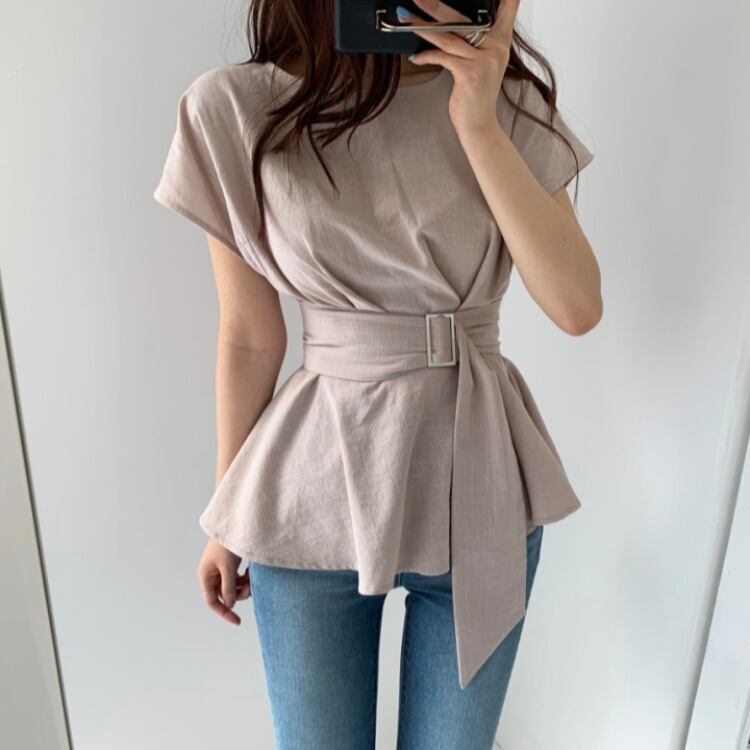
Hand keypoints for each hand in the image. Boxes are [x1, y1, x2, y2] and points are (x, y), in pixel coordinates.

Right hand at [196, 538, 251, 624]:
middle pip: (225, 594)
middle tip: (251, 588)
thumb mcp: (228, 568)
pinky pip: (238, 577)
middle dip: (239, 593)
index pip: (212, 601)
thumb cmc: (226, 544)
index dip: (224, 612)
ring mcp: (220, 569)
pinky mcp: (229, 563)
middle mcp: (211, 574)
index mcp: (206, 576)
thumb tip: (230, 605)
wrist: (234, 523)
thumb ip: (229, 588)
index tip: (238, 621)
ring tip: (253, 576)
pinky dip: (245, 577)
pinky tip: (252, 571)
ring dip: (244, 585)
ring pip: (233, 586)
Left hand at [396, 0, 519, 135]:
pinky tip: (416, 56)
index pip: (507, 9)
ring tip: (405, 17)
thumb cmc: (475, 96)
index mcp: (500, 42)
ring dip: (423, 27)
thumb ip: (472, 43)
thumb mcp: (480, 65)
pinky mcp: (470, 74)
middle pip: (463, 18)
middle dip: (436, 7)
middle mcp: (496, 48)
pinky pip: (443, 57)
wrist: (479, 125)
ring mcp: (484, 61)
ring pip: (449, 36)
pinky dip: (427, 55)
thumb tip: (447, 25)